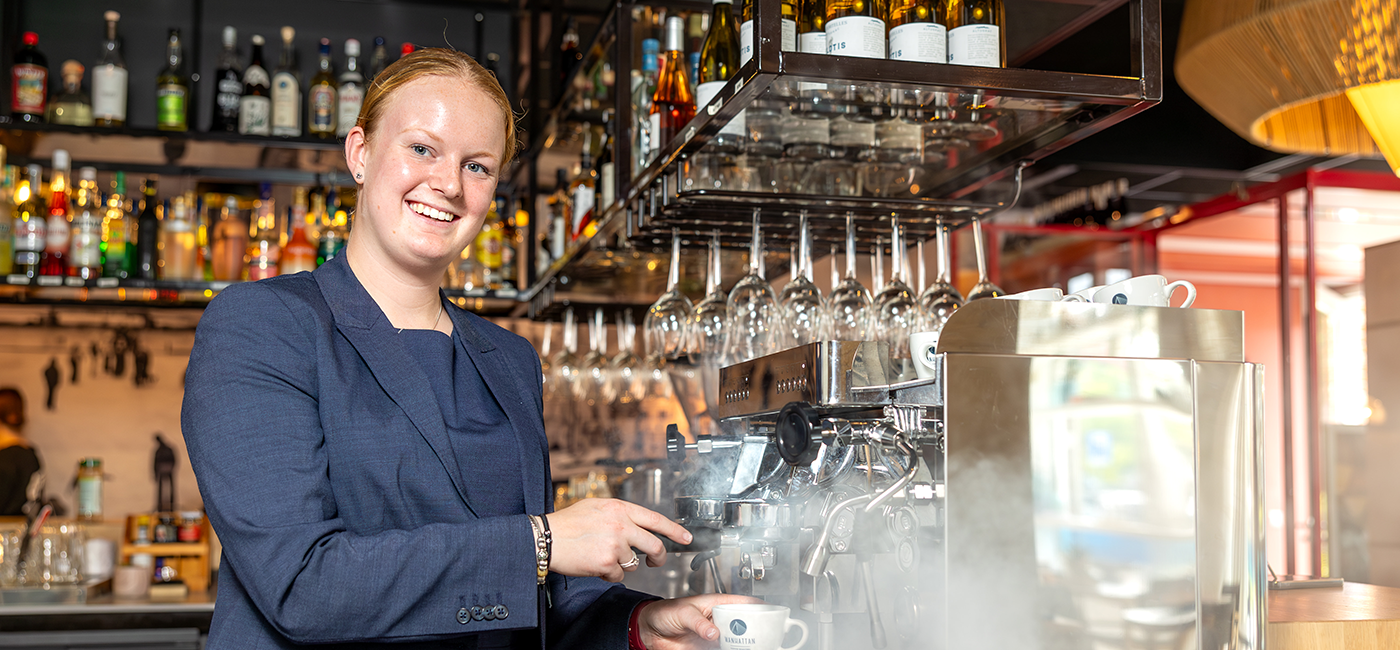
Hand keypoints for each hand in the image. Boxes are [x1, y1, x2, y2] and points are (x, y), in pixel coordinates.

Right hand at [546, 498, 692, 581]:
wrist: (546, 537)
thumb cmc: (567, 523)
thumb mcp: (596, 507)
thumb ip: (618, 514)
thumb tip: (635, 524)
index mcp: (620, 508)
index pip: (655, 519)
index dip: (675, 530)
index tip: (686, 537)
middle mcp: (621, 524)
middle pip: (654, 545)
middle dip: (658, 557)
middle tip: (655, 561)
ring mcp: (615, 544)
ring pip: (634, 562)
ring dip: (622, 564)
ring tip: (603, 556)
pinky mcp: (607, 562)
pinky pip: (618, 574)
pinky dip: (609, 573)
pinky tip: (595, 564)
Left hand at [637, 594, 764, 649]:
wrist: (649, 631)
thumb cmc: (664, 612)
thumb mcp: (682, 612)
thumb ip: (698, 622)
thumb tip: (713, 632)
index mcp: (715, 604)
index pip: (741, 602)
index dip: (758, 605)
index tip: (771, 611)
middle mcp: (718, 620)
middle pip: (743, 624)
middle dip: (755, 629)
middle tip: (764, 635)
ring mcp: (714, 636)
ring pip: (736, 640)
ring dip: (744, 644)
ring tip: (753, 645)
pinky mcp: (707, 649)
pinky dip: (732, 649)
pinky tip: (737, 649)